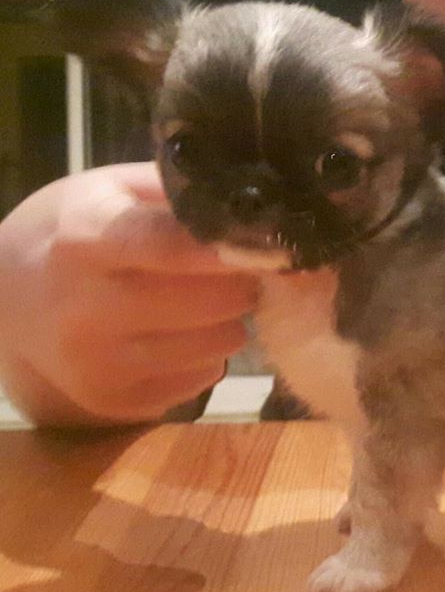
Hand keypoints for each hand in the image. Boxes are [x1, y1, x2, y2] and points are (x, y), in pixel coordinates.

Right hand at [0, 163, 257, 424]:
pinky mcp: (115, 403)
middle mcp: (88, 310)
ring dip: (227, 321)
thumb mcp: (109, 189)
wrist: (6, 301)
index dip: (231, 248)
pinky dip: (206, 354)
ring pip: (219, 344)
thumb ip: (178, 193)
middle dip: (240, 283)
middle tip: (236, 271)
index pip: (173, 247)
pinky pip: (204, 377)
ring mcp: (99, 365)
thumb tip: (253, 209)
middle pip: (212, 302)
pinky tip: (178, 333)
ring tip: (202, 301)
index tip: (270, 245)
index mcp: (85, 241)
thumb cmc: (70, 231)